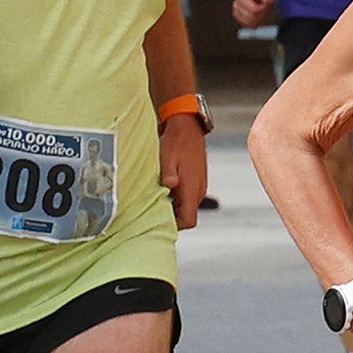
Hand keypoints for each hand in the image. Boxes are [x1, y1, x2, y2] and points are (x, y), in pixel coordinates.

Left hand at [158, 113, 207, 228]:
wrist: (188, 127)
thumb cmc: (176, 141)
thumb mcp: (168, 158)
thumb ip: (168, 174)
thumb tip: (170, 186)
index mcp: (192, 189)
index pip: (189, 221)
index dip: (176, 225)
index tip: (160, 220)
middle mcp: (198, 190)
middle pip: (187, 216)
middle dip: (172, 216)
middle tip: (153, 208)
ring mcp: (199, 186)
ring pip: (187, 207)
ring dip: (174, 206)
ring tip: (157, 196)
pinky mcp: (196, 181)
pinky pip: (187, 197)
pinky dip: (177, 197)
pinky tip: (164, 188)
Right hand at [231, 0, 274, 27]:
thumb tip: (268, 1)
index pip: (254, 10)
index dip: (264, 9)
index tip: (267, 3)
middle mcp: (236, 6)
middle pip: (252, 18)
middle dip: (262, 15)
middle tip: (265, 7)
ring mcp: (236, 12)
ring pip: (251, 24)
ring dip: (260, 20)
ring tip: (262, 10)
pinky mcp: (238, 18)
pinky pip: (250, 26)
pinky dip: (257, 22)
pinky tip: (259, 14)